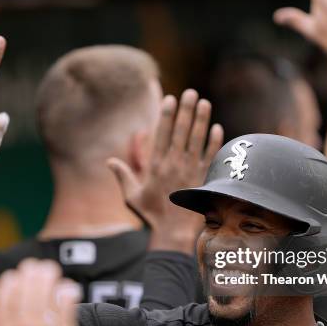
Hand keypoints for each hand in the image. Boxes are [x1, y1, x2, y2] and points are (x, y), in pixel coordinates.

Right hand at [107, 89, 222, 254]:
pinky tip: (217, 128)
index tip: (170, 100)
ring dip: (201, 120)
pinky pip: (210, 156)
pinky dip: (214, 142)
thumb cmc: (152, 215)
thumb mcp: (131, 196)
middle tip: (191, 93)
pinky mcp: (203, 179)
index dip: (166, 115)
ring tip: (205, 103)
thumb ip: (123, 176)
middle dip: (186, 110)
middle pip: (181, 131)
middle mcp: (173, 164)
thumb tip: (109, 161)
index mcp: (155, 166)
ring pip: (196, 140)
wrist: (174, 232)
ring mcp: (190, 171)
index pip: (162, 134)